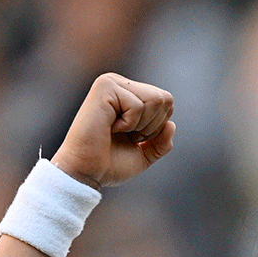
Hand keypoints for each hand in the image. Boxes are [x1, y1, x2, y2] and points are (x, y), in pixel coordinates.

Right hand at [51, 73, 174, 188]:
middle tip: (125, 135)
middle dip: (152, 125)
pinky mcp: (104, 88)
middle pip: (164, 98)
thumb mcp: (144, 154)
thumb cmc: (109, 164)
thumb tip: (171, 125)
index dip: (157, 126)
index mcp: (128, 93)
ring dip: (141, 124)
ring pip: (155, 100)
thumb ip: (161, 141)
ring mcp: (110, 83)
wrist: (86, 173)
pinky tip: (109, 127)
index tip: (133, 137)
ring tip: (117, 130)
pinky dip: (129, 124)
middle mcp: (119, 83)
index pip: (166, 101)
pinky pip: (138, 106)